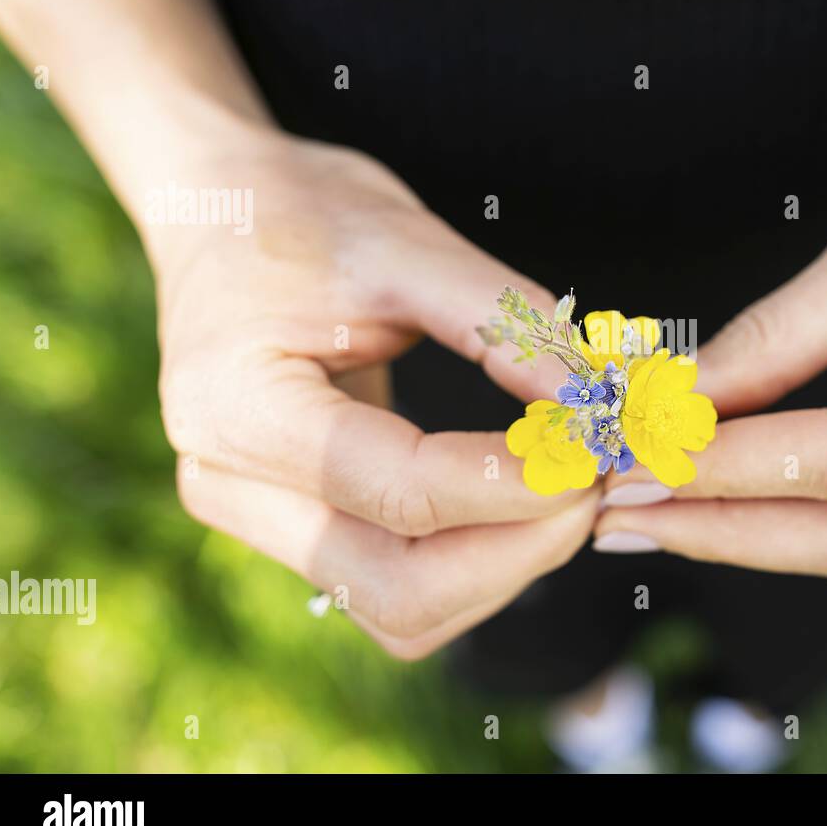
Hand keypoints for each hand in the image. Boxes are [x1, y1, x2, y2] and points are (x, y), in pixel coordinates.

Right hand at [158, 130, 595, 657]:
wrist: (227, 214)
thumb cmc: (307, 213)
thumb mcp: (409, 244)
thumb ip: (507, 328)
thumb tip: (599, 408)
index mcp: (238, 407)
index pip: (404, 490)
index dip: (519, 480)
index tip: (598, 446)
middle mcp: (230, 486)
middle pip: (400, 589)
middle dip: (521, 549)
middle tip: (595, 480)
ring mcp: (256, 519)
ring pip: (404, 611)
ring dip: (506, 567)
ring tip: (568, 486)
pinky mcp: (296, 530)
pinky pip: (397, 592)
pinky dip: (476, 566)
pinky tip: (522, 503)